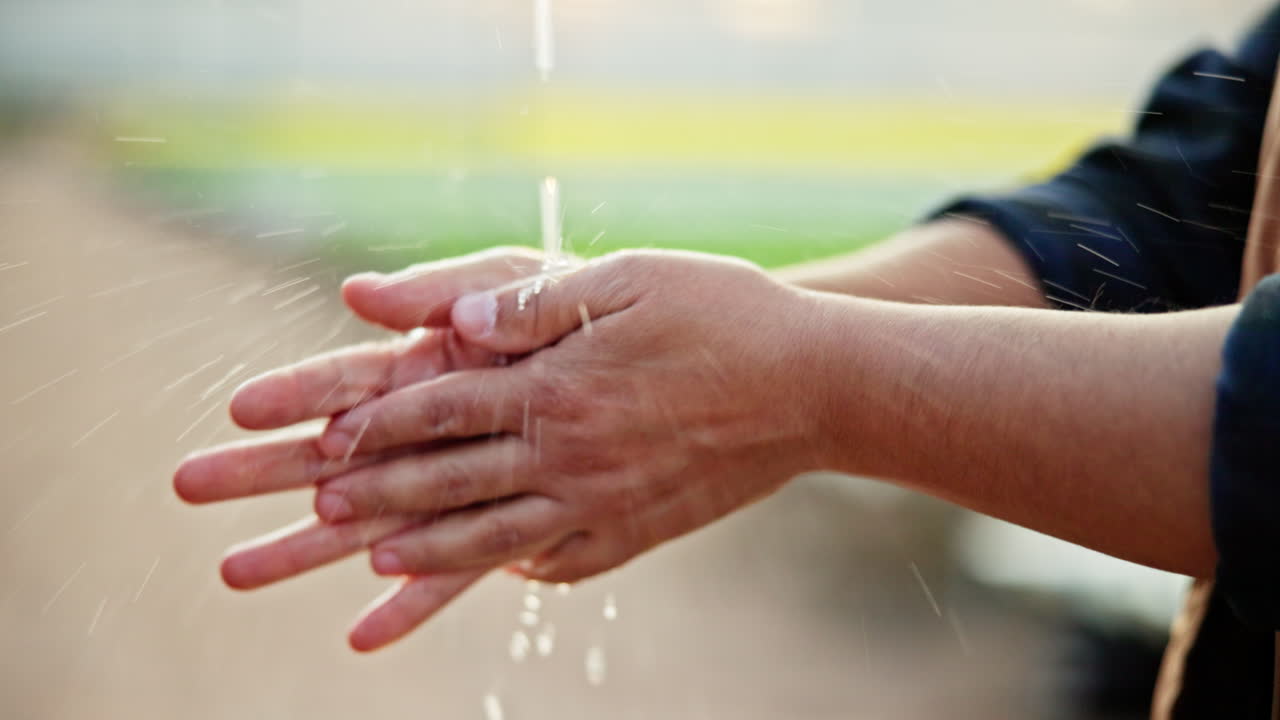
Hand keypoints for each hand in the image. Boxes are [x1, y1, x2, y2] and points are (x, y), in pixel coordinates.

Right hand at [175, 247, 550, 649]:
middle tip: (188, 485)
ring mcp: (463, 479)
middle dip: (265, 468)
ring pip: (378, 520)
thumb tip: (357, 293)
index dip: (297, 393)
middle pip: (340, 453)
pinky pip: (458, 570)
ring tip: (236, 570)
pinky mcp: (508, 523)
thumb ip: (444, 291)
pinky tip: (364, 634)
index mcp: (429, 367)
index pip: (350, 381)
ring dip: (308, 545)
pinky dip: (413, 600)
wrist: (661, 361)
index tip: (239, 408)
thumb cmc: (579, 307)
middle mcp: (433, 427)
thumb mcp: (517, 281)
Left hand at [314, 250, 829, 590]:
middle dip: (376, 493)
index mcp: (560, 387)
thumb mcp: (631, 279)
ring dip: (429, 547)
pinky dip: (516, 568)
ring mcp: (605, 502)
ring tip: (375, 558)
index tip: (322, 437)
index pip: (443, 408)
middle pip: (452, 479)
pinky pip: (562, 559)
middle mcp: (572, 455)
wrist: (818, 386)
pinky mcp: (638, 531)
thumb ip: (536, 303)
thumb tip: (455, 322)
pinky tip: (491, 573)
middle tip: (316, 508)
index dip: (376, 423)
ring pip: (496, 534)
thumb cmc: (723, 314)